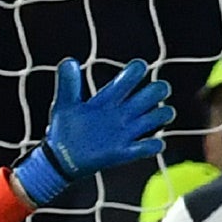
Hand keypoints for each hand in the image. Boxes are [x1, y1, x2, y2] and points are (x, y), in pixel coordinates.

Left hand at [11, 59, 174, 205]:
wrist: (60, 159)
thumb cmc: (63, 129)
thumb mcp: (64, 104)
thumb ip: (68, 84)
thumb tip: (68, 61)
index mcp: (109, 98)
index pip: (131, 76)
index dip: (137, 69)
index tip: (137, 69)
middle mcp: (122, 112)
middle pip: (152, 93)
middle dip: (158, 89)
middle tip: (150, 95)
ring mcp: (125, 132)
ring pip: (157, 117)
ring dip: (161, 115)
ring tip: (152, 118)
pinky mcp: (124, 152)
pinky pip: (147, 147)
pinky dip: (153, 145)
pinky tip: (150, 144)